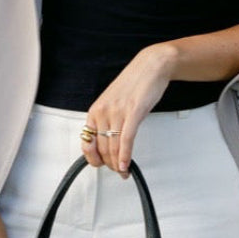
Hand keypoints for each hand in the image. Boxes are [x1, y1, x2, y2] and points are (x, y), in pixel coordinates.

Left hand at [81, 45, 175, 177]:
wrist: (151, 66)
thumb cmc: (134, 84)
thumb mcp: (113, 103)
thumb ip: (108, 120)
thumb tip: (108, 141)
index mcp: (95, 110)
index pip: (87, 141)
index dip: (93, 158)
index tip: (101, 164)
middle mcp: (103, 111)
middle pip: (102, 147)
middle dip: (109, 164)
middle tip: (117, 171)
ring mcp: (118, 112)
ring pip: (113, 146)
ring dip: (118, 163)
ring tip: (123, 171)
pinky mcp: (133, 112)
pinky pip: (126, 139)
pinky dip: (125, 156)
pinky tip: (126, 165)